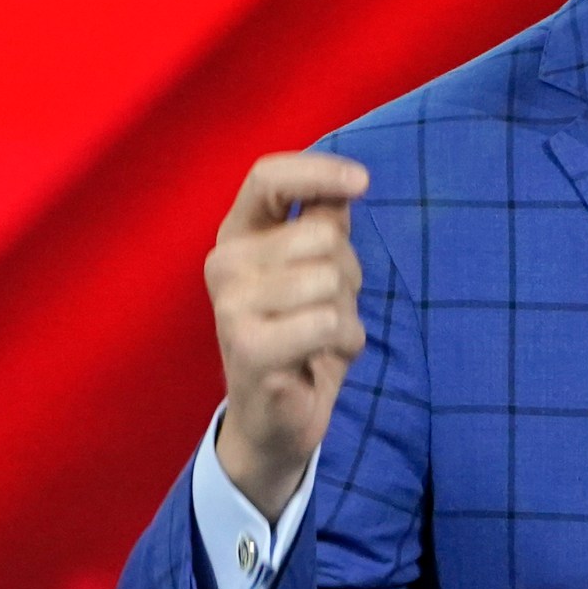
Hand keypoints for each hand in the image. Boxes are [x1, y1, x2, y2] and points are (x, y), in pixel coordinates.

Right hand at [205, 152, 370, 519]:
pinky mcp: (249, 348)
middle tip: (329, 306)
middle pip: (323, 235)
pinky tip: (321, 359)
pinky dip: (344, 342)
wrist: (276, 416)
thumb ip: (325, 221)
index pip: (267, 177)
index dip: (318, 172)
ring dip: (348, 312)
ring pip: (330, 279)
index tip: (362, 182)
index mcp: (239, 235)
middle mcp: (225, 264)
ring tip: (322, 334)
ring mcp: (232, 306)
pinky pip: (327, 323)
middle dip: (349, 272)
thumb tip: (346, 182)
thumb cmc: (303, 333)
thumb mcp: (317, 268)